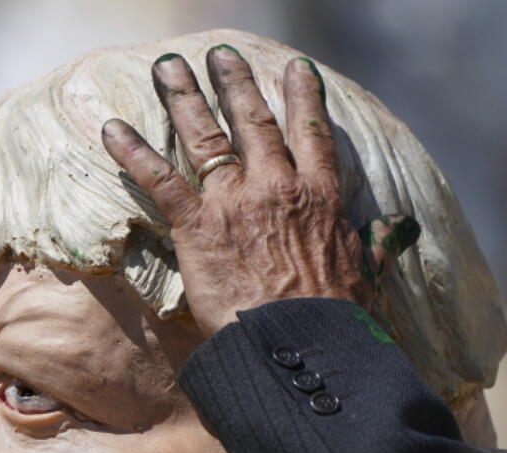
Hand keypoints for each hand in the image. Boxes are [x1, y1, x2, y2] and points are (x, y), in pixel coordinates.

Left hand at [101, 46, 418, 336]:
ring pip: (206, 136)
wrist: (298, 343)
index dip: (302, 98)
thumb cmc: (332, 317)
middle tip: (221, 55)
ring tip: (168, 66)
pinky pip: (160, 180)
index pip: (311, 134)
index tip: (296, 70)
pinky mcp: (197, 225)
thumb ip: (375, 245)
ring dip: (183, 98)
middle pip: (254, 122)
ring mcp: (234, 202)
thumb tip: (395, 232)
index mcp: (319, 196)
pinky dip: (133, 154)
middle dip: (235, 84)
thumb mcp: (365, 274)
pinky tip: (112, 129)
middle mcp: (276, 186)